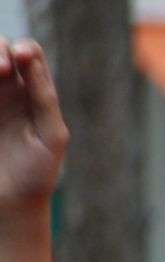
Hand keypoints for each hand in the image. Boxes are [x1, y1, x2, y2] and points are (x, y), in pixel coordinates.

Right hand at [0, 40, 66, 216]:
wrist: (11, 202)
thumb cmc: (38, 172)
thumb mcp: (51, 135)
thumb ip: (45, 97)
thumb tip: (29, 57)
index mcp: (35, 93)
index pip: (30, 54)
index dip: (24, 49)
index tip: (20, 59)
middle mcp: (8, 89)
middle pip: (0, 48)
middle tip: (2, 70)